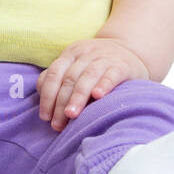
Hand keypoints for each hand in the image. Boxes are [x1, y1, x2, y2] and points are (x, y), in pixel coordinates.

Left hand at [37, 38, 151, 130]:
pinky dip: (104, 84)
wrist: (131, 49)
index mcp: (71, 54)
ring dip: (78, 97)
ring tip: (71, 115)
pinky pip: (111, 74)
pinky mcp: (122, 65)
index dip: (47, 95)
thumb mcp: (77, 64)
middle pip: (69, 78)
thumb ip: (60, 77)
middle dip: (61, 102)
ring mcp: (105, 57)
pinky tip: (98, 96)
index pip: (54, 74)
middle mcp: (86, 53)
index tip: (45, 116)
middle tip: (57, 124)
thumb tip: (42, 95)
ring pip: (88, 76)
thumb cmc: (97, 64)